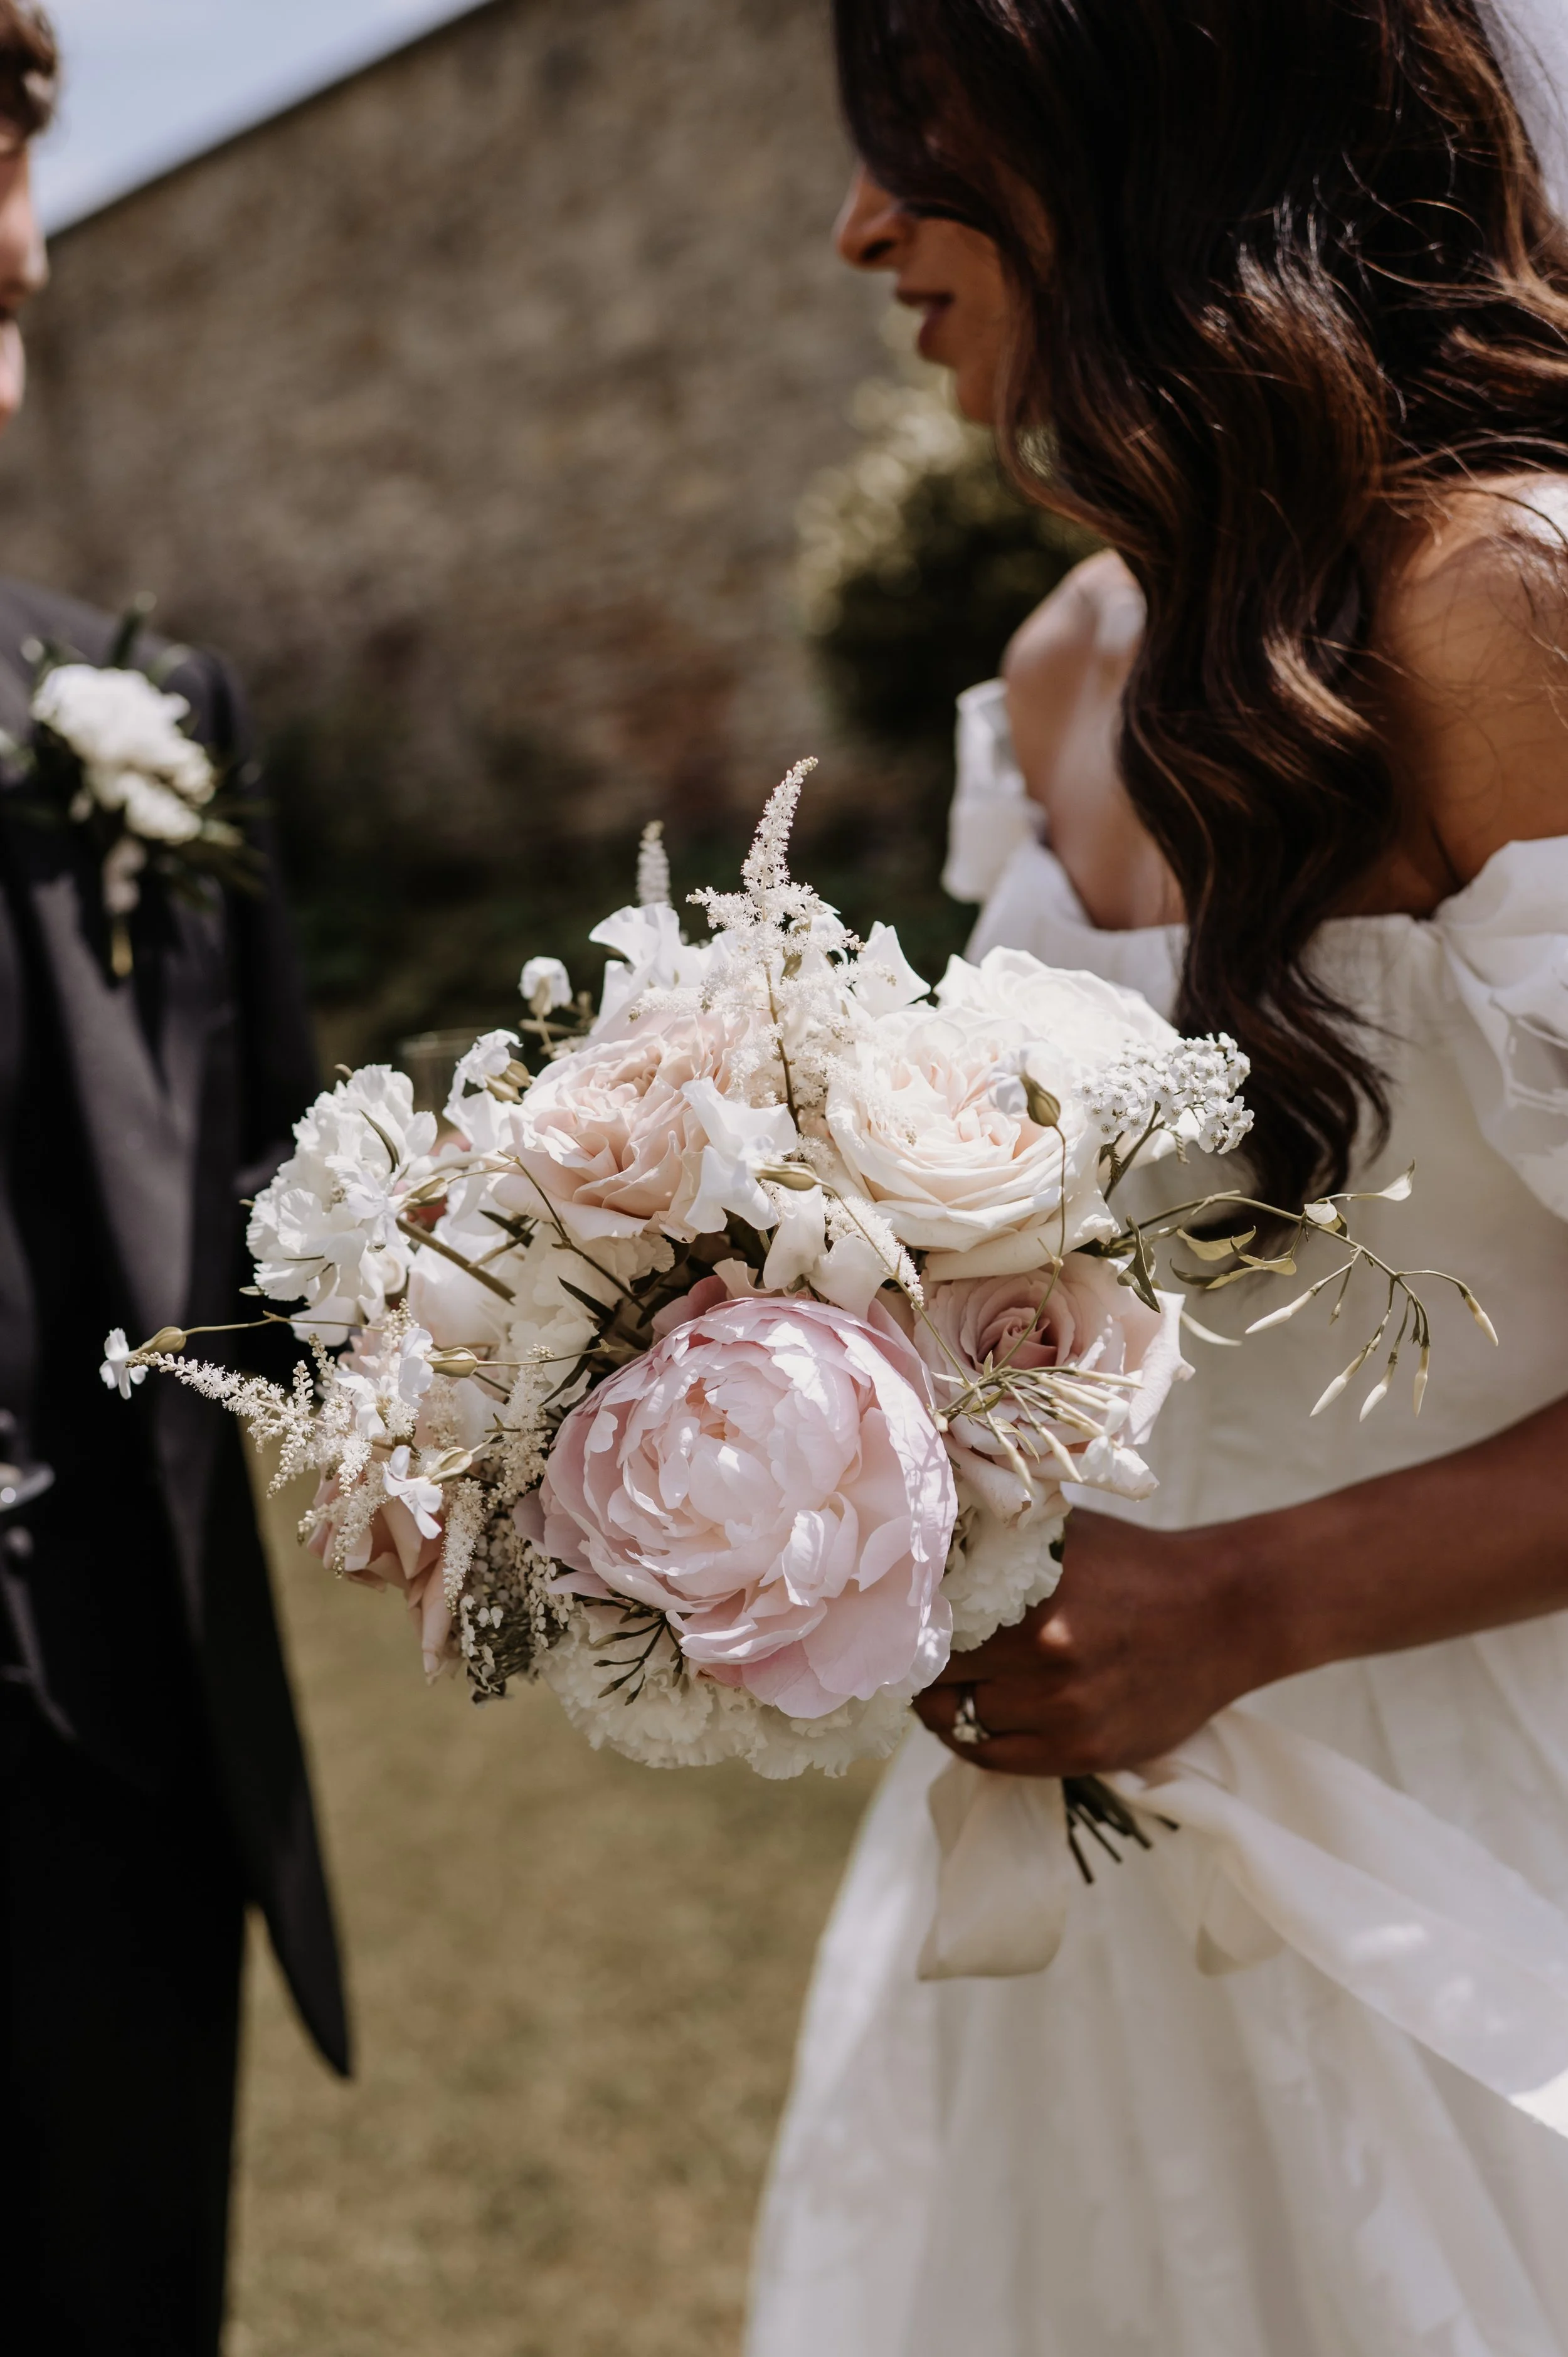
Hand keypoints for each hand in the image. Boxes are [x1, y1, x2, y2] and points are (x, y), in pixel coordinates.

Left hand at [915, 1508, 1277, 1778]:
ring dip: (939, 1702)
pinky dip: (969, 1737)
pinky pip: (991, 1756)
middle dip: (915, 1661)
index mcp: (1033, 1587)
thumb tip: (911, 1542)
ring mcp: (1067, 1708)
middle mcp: (1047, 1650)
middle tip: (907, 1649)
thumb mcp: (1060, 1534)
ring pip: (955, 1718)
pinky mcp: (1084, 1751)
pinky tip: (974, 1712)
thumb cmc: (1132, 1563)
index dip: (896, 1619)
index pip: (925, 1616)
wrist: (1226, 1613)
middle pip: (934, 1670)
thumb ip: (991, 1543)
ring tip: (944, 1680)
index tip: (884, 1616)